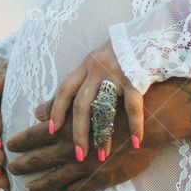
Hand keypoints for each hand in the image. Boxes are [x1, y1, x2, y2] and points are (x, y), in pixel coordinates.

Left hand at [6, 102, 156, 190]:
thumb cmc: (120, 104)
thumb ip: (60, 106)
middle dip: (21, 166)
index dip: (17, 143)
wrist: (151, 121)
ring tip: (28, 190)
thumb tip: (38, 111)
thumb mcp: (88, 99)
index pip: (32, 137)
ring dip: (38, 185)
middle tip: (9, 170)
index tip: (7, 148)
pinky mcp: (99, 178)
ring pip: (53, 179)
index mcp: (65, 126)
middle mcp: (69, 147)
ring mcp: (83, 165)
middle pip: (37, 160)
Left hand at [43, 40, 143, 162]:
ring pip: (105, 108)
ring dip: (103, 133)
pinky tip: (135, 142)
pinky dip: (135, 125)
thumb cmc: (121, 55)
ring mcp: (118, 72)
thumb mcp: (92, 66)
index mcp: (86, 66)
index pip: (65, 90)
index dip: (56, 110)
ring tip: (101, 156)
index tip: (50, 133)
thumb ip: (69, 88)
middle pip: (82, 103)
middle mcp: (99, 68)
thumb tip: (37, 114)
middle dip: (78, 132)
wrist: (153, 34)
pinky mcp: (137, 77)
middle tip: (78, 155)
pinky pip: (133, 105)